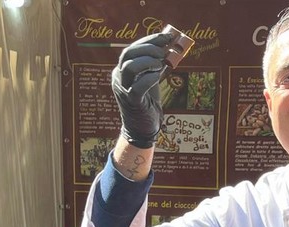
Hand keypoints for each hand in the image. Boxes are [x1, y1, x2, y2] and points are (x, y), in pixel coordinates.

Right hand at [111, 32, 172, 147]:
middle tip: (163, 53)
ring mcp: (123, 90)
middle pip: (127, 54)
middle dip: (148, 49)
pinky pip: (138, 87)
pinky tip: (158, 77)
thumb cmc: (148, 102)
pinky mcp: (132, 102)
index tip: (166, 37)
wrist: (144, 128)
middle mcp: (118, 78)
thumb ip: (156, 64)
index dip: (149, 40)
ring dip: (148, 62)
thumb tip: (170, 46)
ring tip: (161, 66)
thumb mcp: (151, 78)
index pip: (131, 49)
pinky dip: (150, 79)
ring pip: (129, 67)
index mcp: (121, 71)